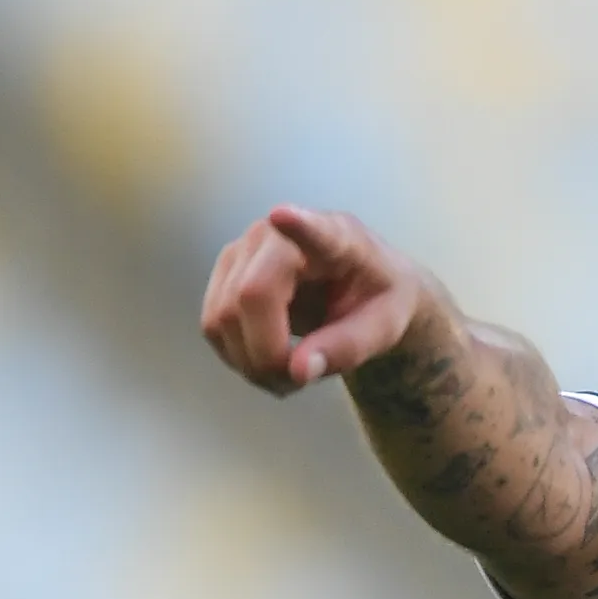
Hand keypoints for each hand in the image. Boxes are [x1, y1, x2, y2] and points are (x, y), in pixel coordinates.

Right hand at [199, 204, 431, 394]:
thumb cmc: (378, 300)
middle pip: (249, 298)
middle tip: (301, 383)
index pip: (314, 229)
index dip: (298, 225)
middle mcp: (277, 234)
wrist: (362, 291)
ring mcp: (242, 250)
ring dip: (251, 362)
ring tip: (291, 374)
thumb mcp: (383, 329)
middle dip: (267, 356)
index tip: (283, 216)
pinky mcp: (223, 275)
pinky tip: (270, 360)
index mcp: (336, 237)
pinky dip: (238, 356)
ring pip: (221, 318)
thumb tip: (298, 371)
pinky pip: (214, 326)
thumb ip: (347, 347)